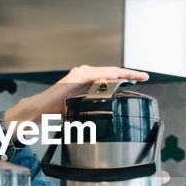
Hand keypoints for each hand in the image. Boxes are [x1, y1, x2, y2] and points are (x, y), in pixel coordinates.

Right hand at [4, 65, 148, 126]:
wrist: (42, 109)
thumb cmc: (59, 109)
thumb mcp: (83, 108)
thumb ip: (94, 105)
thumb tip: (109, 114)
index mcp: (89, 81)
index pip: (112, 77)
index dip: (127, 77)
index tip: (142, 78)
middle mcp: (86, 74)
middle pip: (112, 72)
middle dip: (129, 73)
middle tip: (143, 76)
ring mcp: (80, 74)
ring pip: (105, 72)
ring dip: (120, 73)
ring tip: (133, 76)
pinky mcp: (73, 78)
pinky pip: (92, 76)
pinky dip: (104, 76)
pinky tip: (115, 76)